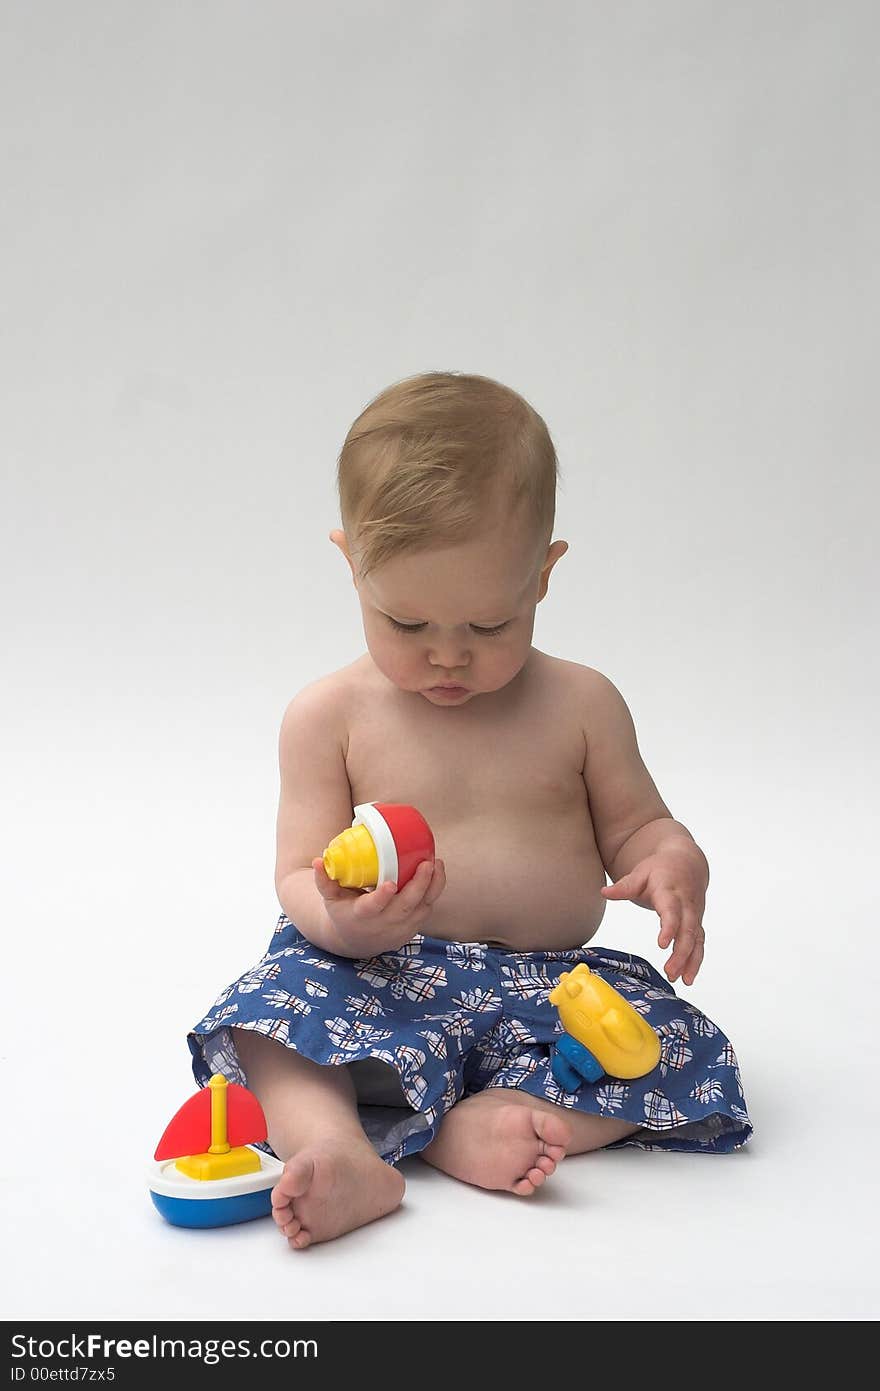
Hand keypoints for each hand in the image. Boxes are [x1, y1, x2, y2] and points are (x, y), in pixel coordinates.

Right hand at [311, 856, 446, 957]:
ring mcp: (400, 928)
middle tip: (426, 863)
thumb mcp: (330, 898)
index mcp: (362, 917)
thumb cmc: (343, 912)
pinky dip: (434, 892)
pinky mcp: (412, 928)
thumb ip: (325, 879)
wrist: (356, 941)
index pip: (372, 908)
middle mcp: (384, 925)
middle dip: (419, 885)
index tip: (390, 884)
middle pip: (405, 907)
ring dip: (433, 886)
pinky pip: (427, 910)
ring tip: (437, 864)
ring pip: (422, 909)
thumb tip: (319, 859)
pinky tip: (437, 873)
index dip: (382, 897)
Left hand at [601, 850, 705, 984]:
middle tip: (670, 972)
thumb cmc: (660, 870)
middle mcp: (687, 904)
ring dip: (691, 960)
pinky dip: (696, 960)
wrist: (686, 862)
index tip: (662, 945)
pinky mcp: (697, 922)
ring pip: (696, 939)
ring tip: (681, 980)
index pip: (672, 911)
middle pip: (688, 930)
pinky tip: (688, 977)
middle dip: (681, 953)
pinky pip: (699, 943)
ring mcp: (695, 914)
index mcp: (670, 891)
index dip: (669, 928)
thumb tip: (604, 892)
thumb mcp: (640, 873)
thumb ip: (624, 886)